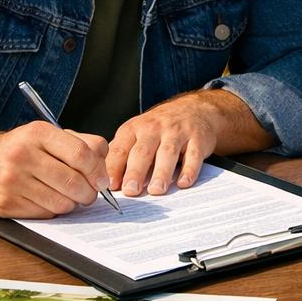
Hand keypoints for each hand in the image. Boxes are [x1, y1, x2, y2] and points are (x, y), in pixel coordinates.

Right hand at [0, 121, 109, 217]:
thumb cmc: (20, 149)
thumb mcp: (47, 135)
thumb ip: (80, 143)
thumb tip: (105, 163)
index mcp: (38, 133)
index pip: (81, 153)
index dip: (97, 171)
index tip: (102, 181)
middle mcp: (23, 155)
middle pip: (73, 181)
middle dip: (89, 193)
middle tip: (90, 194)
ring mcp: (12, 181)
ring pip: (61, 202)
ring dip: (72, 203)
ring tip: (70, 196)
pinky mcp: (5, 204)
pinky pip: (45, 214)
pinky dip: (54, 210)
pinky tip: (48, 200)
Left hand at [107, 91, 221, 196]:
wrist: (194, 110)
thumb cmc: (159, 128)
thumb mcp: (137, 132)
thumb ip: (122, 153)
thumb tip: (103, 180)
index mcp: (135, 128)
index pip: (121, 148)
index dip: (114, 166)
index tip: (109, 185)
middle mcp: (155, 128)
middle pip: (143, 151)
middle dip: (136, 171)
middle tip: (131, 190)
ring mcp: (177, 132)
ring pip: (168, 153)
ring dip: (161, 172)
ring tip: (155, 190)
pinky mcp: (197, 139)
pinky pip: (193, 155)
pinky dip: (189, 170)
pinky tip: (183, 183)